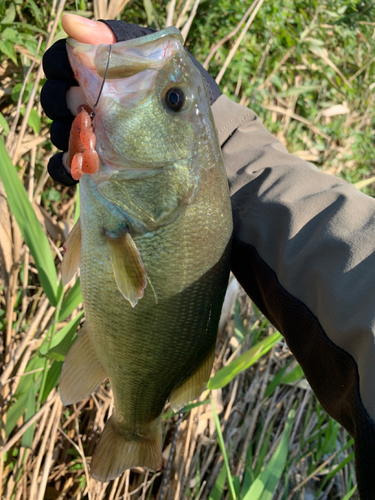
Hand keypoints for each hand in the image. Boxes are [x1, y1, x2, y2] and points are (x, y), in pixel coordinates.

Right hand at [41, 14, 220, 184]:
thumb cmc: (171, 84)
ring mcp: (87, 132)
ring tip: (93, 141)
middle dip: (65, 105)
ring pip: (58, 132)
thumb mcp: (148, 56)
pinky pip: (65, 165)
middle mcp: (84, 101)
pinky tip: (81, 167)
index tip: (74, 74)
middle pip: (53, 100)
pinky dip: (67, 166)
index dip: (59, 67)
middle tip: (88, 111)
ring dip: (71, 137)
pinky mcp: (93, 159)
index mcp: (92, 72)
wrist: (193, 123)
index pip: (57, 64)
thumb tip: (70, 20)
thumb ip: (112, 40)